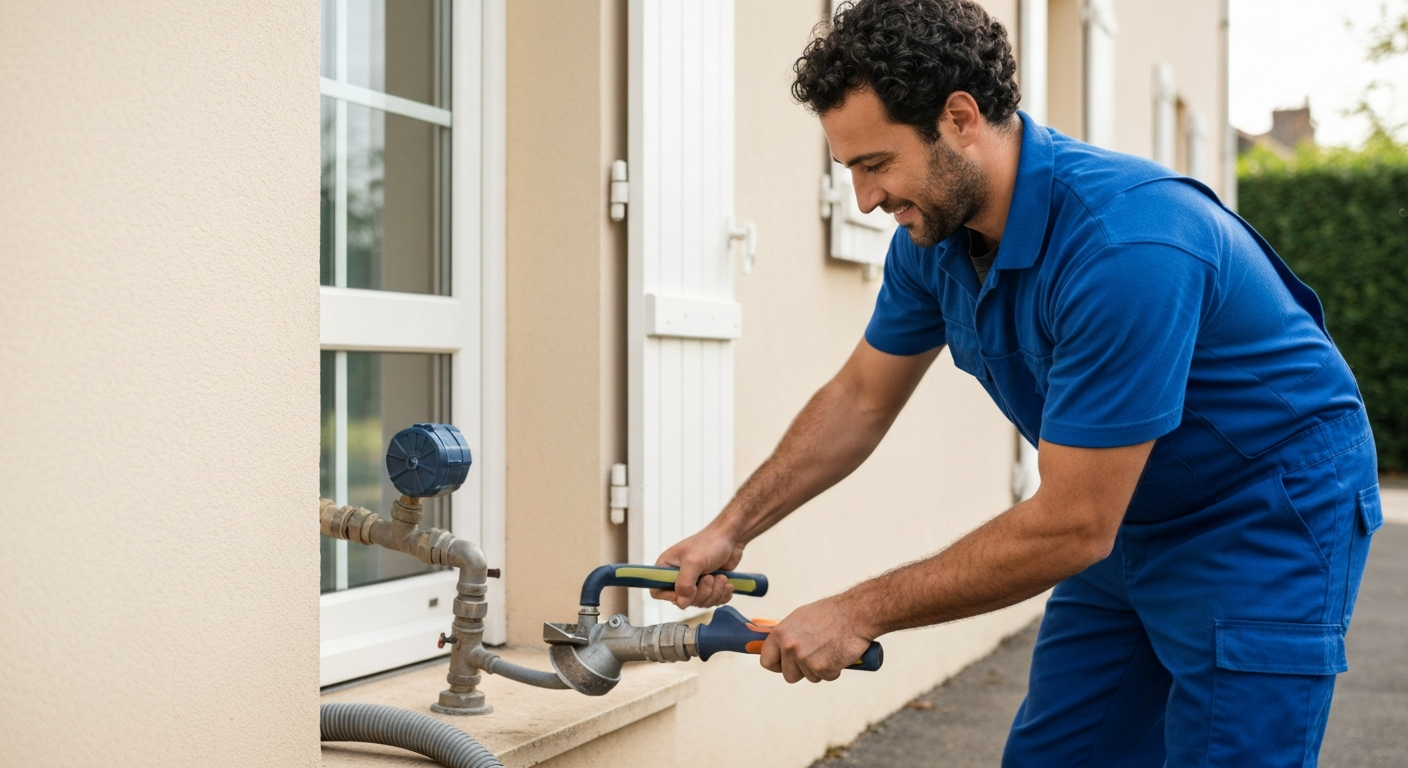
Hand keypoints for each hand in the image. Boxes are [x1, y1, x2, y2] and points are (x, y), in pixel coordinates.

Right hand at [650, 524, 745, 608]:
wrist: (730, 538)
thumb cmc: (709, 543)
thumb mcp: (694, 562)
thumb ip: (685, 583)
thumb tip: (681, 604)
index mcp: (666, 567)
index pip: (657, 591)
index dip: (670, 596)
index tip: (688, 590)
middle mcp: (678, 577)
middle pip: (683, 601)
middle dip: (701, 593)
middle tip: (710, 577)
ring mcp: (694, 583)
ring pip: (699, 603)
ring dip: (714, 593)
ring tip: (721, 577)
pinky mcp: (708, 587)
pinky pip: (712, 602)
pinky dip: (722, 595)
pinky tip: (727, 584)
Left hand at [759, 596, 875, 682]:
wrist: (855, 614)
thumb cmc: (830, 614)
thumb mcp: (800, 619)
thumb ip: (787, 636)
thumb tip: (779, 648)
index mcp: (780, 633)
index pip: (766, 660)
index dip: (777, 665)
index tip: (784, 665)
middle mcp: (789, 647)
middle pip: (788, 675)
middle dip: (801, 671)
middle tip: (814, 657)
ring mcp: (805, 658)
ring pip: (809, 678)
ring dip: (820, 669)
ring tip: (829, 650)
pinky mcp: (822, 668)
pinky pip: (826, 677)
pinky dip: (834, 670)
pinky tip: (838, 654)